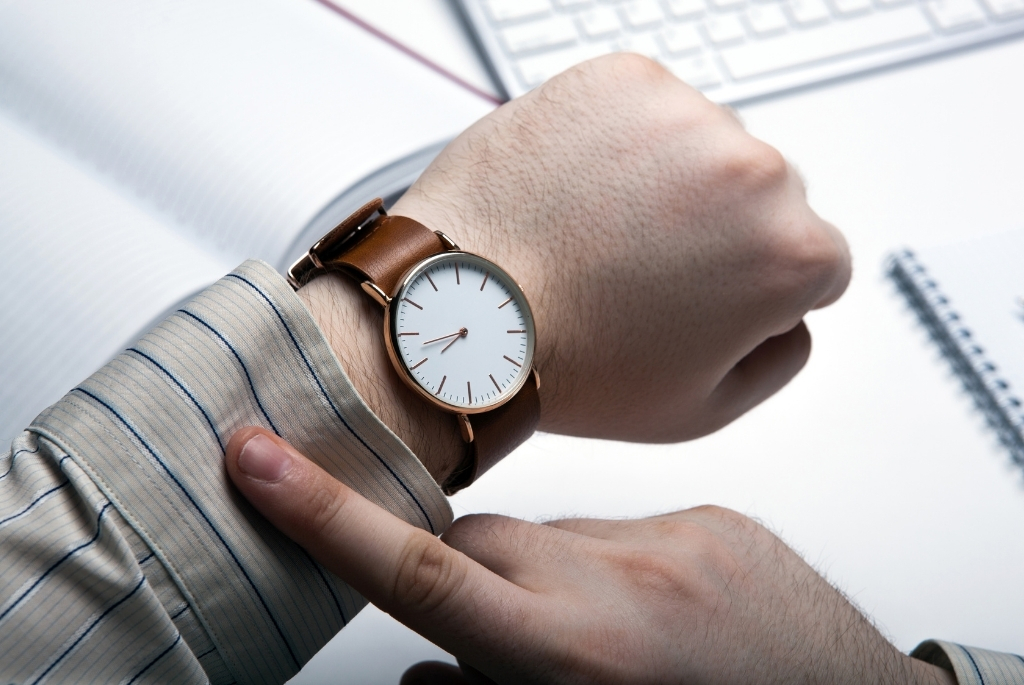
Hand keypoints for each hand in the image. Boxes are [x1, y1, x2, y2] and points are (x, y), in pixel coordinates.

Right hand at [226, 429, 952, 684]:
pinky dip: (600, 565)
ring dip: (537, 576)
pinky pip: (617, 526)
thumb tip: (424, 676)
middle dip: (452, 569)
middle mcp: (627, 579)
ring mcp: (677, 535)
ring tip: (587, 635)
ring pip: (547, 532)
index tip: (257, 456)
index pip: (424, 574)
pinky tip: (645, 611)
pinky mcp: (714, 517)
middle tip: (476, 625)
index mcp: (585, 653)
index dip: (326, 517)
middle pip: (478, 539)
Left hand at [299, 54, 850, 481]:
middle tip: (644, 271)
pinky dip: (623, 142)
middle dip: (721, 232)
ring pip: (708, 147)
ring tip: (601, 232)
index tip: (704, 299)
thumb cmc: (567, 363)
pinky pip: (649, 110)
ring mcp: (685, 114)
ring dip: (673, 179)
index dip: (756, 292)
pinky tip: (581, 192)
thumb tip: (794, 316)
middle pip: (766, 197)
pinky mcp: (623, 79)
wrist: (463, 306)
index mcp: (789, 251)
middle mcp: (753, 169)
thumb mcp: (700, 408)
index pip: (816, 262)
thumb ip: (781, 357)